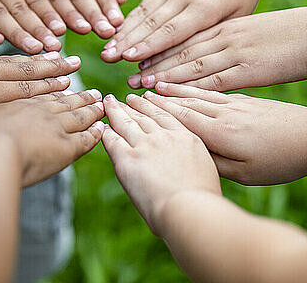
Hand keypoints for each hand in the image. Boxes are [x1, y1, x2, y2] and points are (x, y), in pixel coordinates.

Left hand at [0, 46, 81, 143]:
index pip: (23, 90)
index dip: (48, 88)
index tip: (69, 83)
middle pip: (24, 70)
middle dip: (51, 67)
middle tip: (75, 62)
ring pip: (11, 60)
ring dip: (35, 58)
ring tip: (55, 53)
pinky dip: (13, 56)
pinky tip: (16, 56)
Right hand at [0, 91, 104, 186]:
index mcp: (13, 107)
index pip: (37, 98)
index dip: (51, 93)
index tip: (60, 87)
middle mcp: (36, 111)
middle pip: (61, 101)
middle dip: (77, 96)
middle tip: (90, 92)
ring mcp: (53, 126)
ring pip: (77, 114)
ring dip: (90, 108)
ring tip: (100, 102)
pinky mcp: (66, 145)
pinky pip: (86, 137)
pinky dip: (95, 131)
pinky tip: (101, 127)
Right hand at [101, 0, 267, 62]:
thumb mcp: (238, 17)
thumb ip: (212, 37)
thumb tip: (188, 65)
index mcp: (205, 7)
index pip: (172, 31)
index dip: (148, 46)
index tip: (128, 58)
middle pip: (151, 24)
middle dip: (127, 42)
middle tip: (107, 58)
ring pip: (143, 14)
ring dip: (123, 33)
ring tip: (106, 49)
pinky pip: (145, 4)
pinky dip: (129, 20)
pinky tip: (117, 33)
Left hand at [102, 94, 219, 235]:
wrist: (190, 208)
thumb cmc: (202, 201)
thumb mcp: (206, 170)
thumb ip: (191, 161)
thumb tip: (183, 169)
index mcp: (186, 138)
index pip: (165, 116)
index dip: (153, 106)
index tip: (147, 99)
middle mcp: (164, 136)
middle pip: (144, 115)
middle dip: (133, 105)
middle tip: (125, 99)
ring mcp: (144, 145)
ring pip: (126, 123)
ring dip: (116, 111)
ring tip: (109, 103)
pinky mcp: (127, 158)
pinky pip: (112, 140)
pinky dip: (106, 132)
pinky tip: (101, 128)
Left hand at [129, 7, 306, 89]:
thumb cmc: (291, 35)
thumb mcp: (252, 32)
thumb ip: (228, 43)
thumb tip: (210, 60)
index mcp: (223, 26)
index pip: (183, 36)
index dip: (156, 47)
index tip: (134, 57)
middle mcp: (223, 36)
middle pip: (179, 49)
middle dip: (150, 61)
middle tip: (126, 74)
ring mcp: (234, 51)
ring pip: (190, 63)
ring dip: (162, 75)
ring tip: (139, 83)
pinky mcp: (248, 69)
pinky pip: (212, 79)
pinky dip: (188, 86)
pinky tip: (171, 94)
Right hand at [145, 83, 306, 184]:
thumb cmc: (282, 161)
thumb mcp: (245, 173)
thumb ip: (213, 161)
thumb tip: (187, 153)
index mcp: (220, 131)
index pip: (179, 117)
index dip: (155, 110)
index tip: (135, 103)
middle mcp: (224, 111)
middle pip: (184, 100)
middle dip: (158, 95)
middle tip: (136, 88)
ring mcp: (235, 102)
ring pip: (197, 91)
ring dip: (174, 86)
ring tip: (155, 81)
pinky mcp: (246, 99)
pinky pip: (212, 89)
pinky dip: (195, 85)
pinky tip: (188, 84)